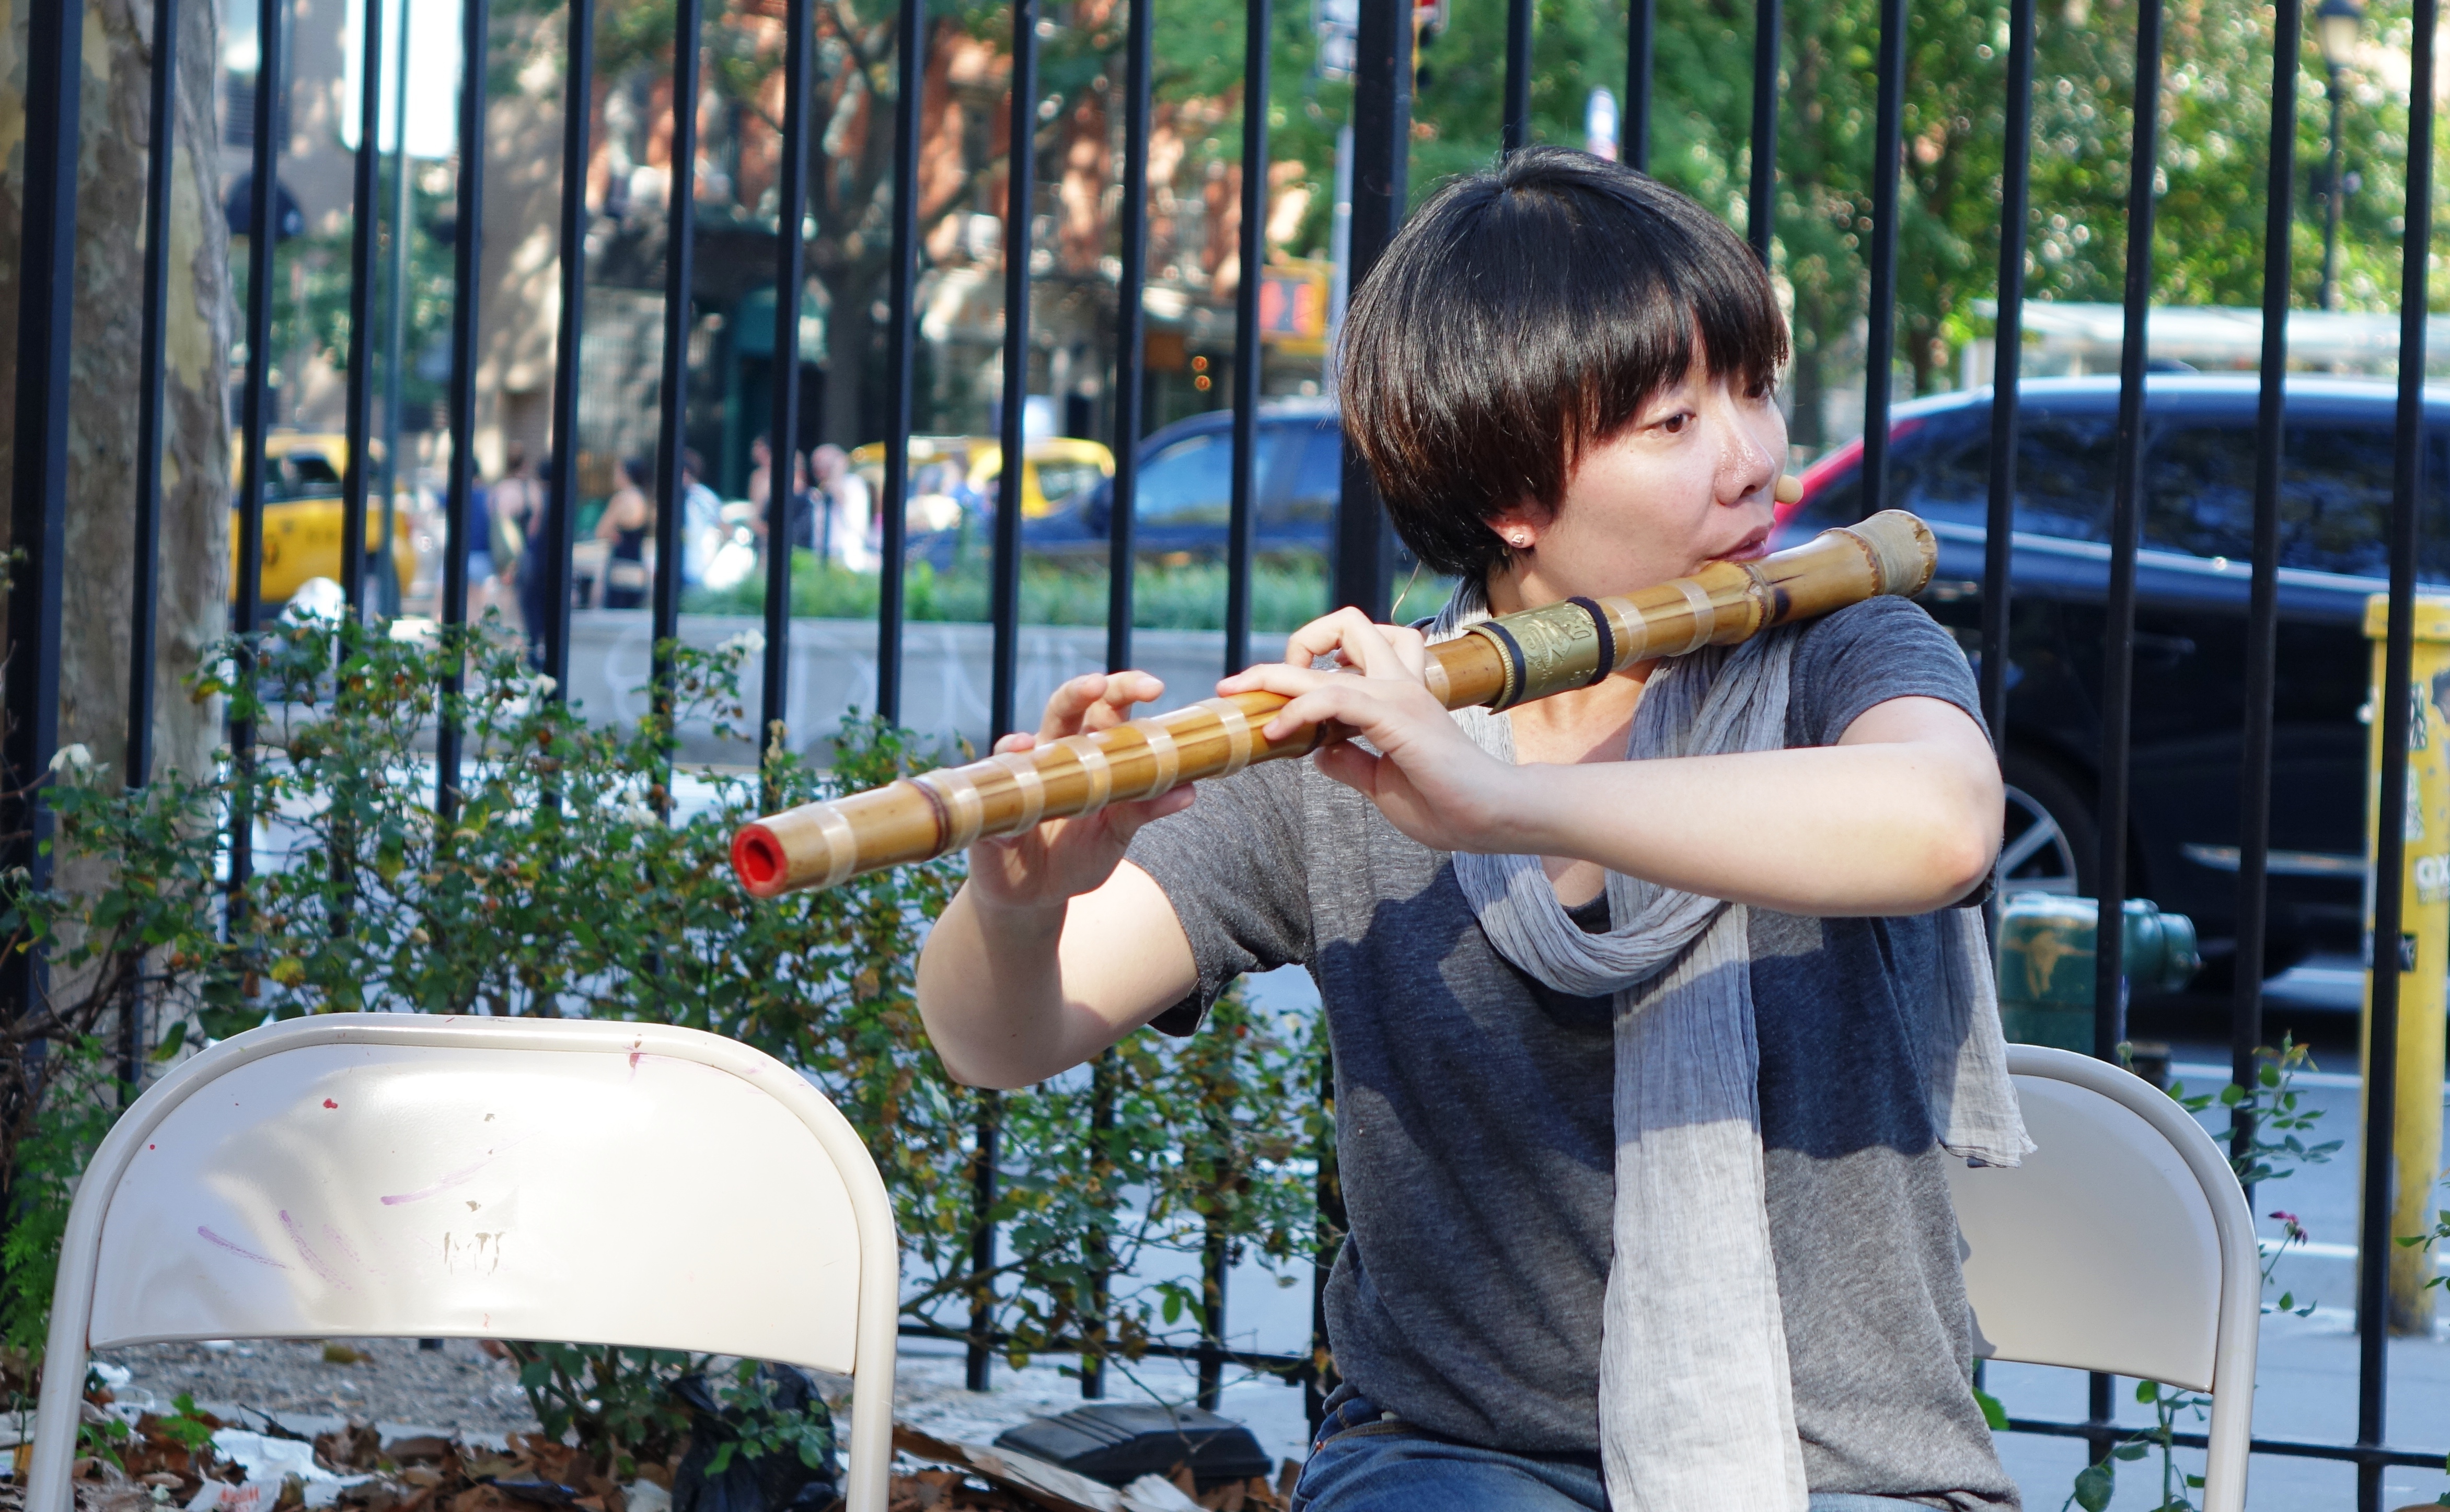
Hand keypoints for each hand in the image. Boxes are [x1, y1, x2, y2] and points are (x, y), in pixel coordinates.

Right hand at [963, 672, 1194, 911]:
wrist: (1036, 896)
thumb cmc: (1078, 854)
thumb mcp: (1118, 831)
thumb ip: (1146, 808)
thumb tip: (1189, 790)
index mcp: (1091, 753)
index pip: (1107, 708)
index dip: (1126, 691)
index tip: (1154, 687)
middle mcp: (1054, 754)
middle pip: (1067, 707)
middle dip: (1083, 690)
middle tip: (1101, 684)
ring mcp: (1022, 777)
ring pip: (1024, 740)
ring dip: (1030, 734)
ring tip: (1039, 733)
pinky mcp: (995, 807)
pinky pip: (996, 785)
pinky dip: (1006, 770)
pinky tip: (1015, 760)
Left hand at [1216, 609, 1526, 852]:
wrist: (1491, 818)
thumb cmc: (1447, 805)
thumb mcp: (1380, 783)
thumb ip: (1351, 763)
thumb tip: (1318, 751)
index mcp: (1398, 693)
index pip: (1349, 650)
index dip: (1305, 661)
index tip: (1269, 695)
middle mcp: (1399, 682)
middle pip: (1344, 626)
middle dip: (1289, 646)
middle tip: (1243, 684)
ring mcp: (1399, 694)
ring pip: (1332, 653)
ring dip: (1279, 671)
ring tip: (1245, 697)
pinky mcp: (1396, 715)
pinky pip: (1334, 698)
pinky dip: (1298, 708)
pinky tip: (1275, 730)